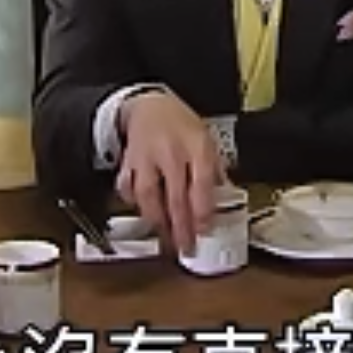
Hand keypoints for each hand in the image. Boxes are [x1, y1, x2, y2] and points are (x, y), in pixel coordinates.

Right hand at [115, 90, 222, 256]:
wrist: (150, 105)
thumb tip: (225, 199)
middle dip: (181, 227)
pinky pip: (127, 187)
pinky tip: (143, 213)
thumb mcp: (207, 140)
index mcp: (197, 146)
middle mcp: (171, 152)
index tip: (204, 230)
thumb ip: (215, 170)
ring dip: (158, 221)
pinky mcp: (128, 162)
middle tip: (186, 247)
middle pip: (175, 196)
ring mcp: (146, 157)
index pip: (201, 185)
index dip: (202, 212)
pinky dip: (133, 203)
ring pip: (148, 196)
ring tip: (166, 238)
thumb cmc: (181, 125)